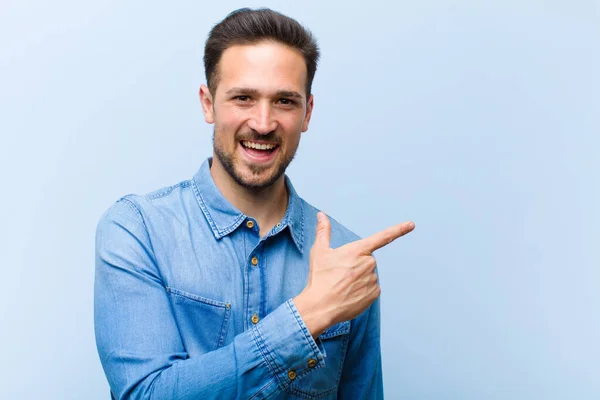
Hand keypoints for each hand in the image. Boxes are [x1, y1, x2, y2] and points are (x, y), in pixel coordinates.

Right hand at [293, 212, 414, 337]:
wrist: (321, 306)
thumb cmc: (319, 278)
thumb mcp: (319, 251)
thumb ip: (323, 231)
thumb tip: (321, 215)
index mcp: (358, 250)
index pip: (382, 237)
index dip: (399, 230)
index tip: (411, 224)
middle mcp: (369, 263)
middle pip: (367, 260)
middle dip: (356, 265)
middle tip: (339, 274)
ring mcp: (373, 279)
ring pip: (368, 275)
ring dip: (358, 279)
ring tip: (342, 286)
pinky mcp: (374, 294)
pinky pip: (371, 288)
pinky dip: (362, 290)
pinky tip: (349, 295)